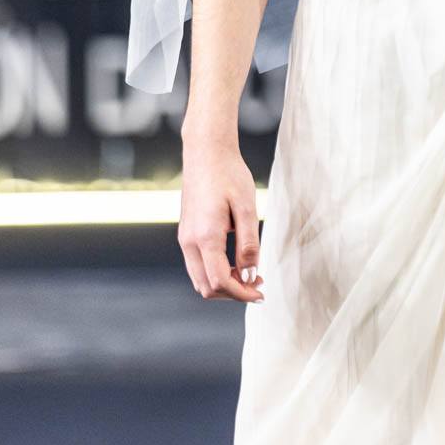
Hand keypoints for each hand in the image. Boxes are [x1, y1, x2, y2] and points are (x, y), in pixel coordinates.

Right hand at [178, 130, 264, 302]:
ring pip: (199, 279)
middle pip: (206, 288)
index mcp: (205, 236)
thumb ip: (248, 243)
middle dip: (233, 293)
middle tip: (258, 283)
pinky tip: (234, 262)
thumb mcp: (246, 206)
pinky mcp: (186, 233)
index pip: (220, 282)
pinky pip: (197, 266)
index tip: (261, 292)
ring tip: (249, 273)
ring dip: (223, 284)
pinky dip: (215, 273)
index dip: (241, 293)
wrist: (206, 151)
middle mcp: (189, 242)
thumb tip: (250, 274)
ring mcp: (184, 238)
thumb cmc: (229, 174)